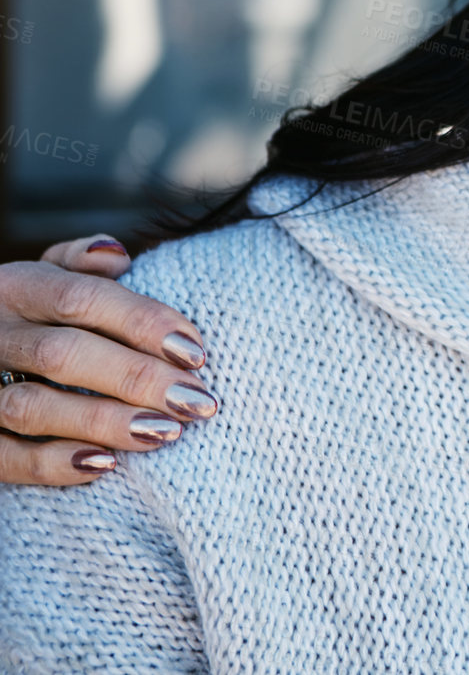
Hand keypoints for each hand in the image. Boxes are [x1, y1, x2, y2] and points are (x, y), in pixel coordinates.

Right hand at [0, 235, 215, 486]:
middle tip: (196, 402)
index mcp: (14, 287)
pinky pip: (4, 456)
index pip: (82, 298)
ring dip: (104, 421)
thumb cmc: (31, 318)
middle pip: (64, 354)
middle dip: (136, 378)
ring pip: (33, 406)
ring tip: (165, 432)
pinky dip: (52, 464)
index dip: (142, 323)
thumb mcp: (45, 277)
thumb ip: (80, 265)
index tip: (197, 353)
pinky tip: (105, 465)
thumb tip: (117, 256)